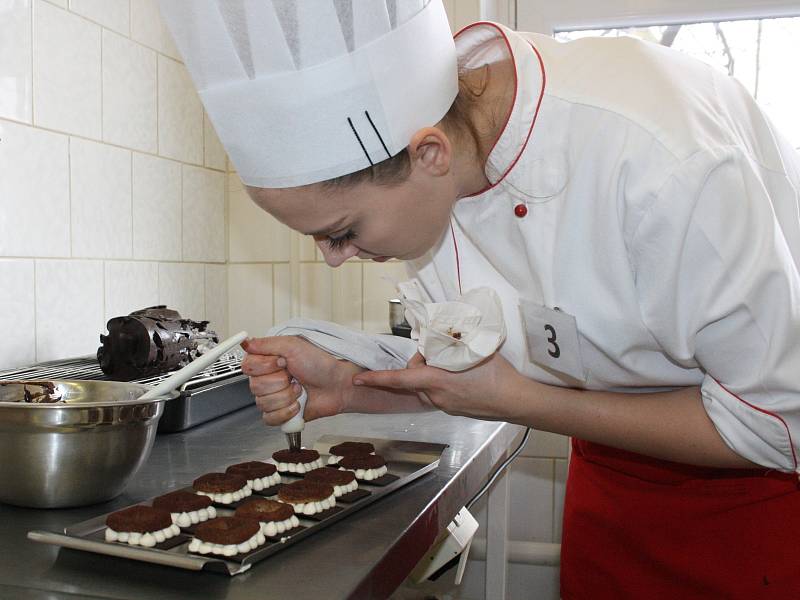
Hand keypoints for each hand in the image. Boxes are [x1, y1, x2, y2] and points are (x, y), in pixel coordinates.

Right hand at [241, 336, 362, 425]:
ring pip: (263, 404)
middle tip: (294, 376)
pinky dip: (287, 412)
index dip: (266, 367)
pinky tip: (297, 404)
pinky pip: (270, 419)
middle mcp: (268, 378)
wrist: (338, 385)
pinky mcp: (280, 413)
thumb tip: (246, 343)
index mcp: (267, 360)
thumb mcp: (293, 345)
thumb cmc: (321, 364)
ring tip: (299, 389)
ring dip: (286, 397)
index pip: (247, 367)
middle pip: (255, 387)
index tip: (282, 362)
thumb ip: (266, 344)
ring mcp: (273, 397)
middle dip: (280, 383)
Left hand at [352, 351, 524, 421]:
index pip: (400, 379)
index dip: (377, 378)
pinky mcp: (452, 408)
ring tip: (452, 361)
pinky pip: (435, 392)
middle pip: (411, 378)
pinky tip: (458, 373)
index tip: (358, 379)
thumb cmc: (497, 375)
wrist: (516, 401)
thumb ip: (452, 342)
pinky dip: (439, 380)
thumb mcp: (473, 350)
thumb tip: (441, 332)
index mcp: (437, 382)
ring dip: (429, 372)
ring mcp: (444, 405)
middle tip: (439, 349)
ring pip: (423, 385)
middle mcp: (436, 396)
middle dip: (417, 363)